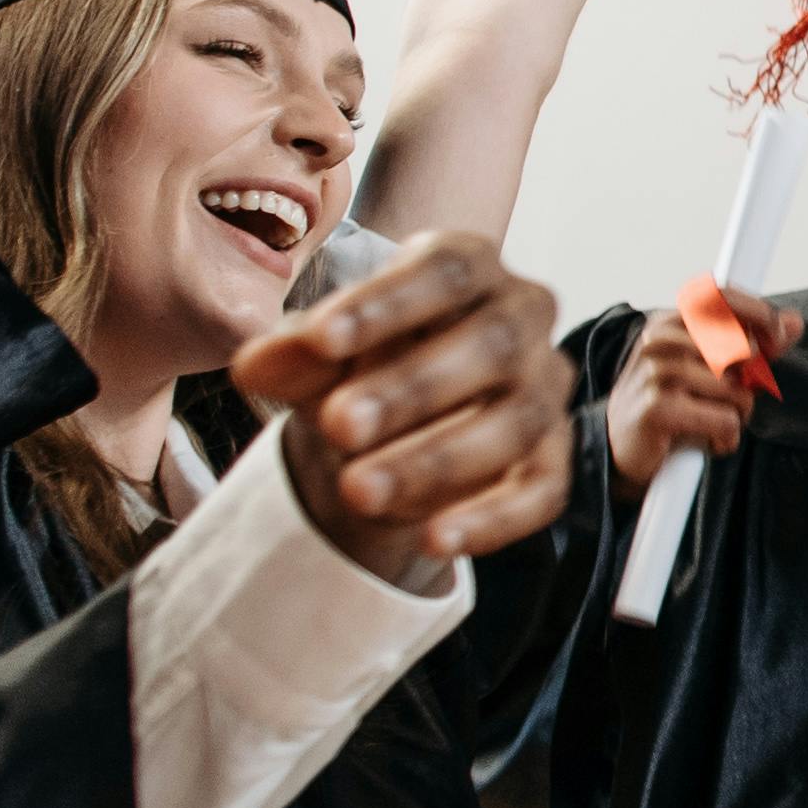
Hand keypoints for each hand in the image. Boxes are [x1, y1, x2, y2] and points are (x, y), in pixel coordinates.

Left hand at [236, 230, 572, 582]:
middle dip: (414, 388)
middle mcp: (523, 317)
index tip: (321, 339)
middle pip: (493, 344)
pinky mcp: (552, 456)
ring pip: (517, 422)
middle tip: (340, 424)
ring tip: (359, 490)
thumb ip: (294, 353)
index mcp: (470, 267)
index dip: (387, 303)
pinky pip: (542, 491)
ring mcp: (544, 388)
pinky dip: (493, 520)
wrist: (392, 415)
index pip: (446, 270)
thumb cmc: (362, 358)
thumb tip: (254, 366)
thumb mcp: (319, 351)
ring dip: (439, 460)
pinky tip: (434, 539)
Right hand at [604, 284, 794, 489]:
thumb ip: (752, 344)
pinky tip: (706, 441)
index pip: (725, 299)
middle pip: (743, 349)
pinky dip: (726, 439)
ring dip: (737, 415)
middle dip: (750, 380)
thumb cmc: (669, 403)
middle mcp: (660, 339)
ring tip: (711, 421)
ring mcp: (657, 371)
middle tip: (727, 398)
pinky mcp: (659, 407)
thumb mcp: (708, 368)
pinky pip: (725, 420)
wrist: (622, 449)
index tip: (777, 338)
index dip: (762, 315)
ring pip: (738, 390)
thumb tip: (794, 322)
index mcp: (671, 321)